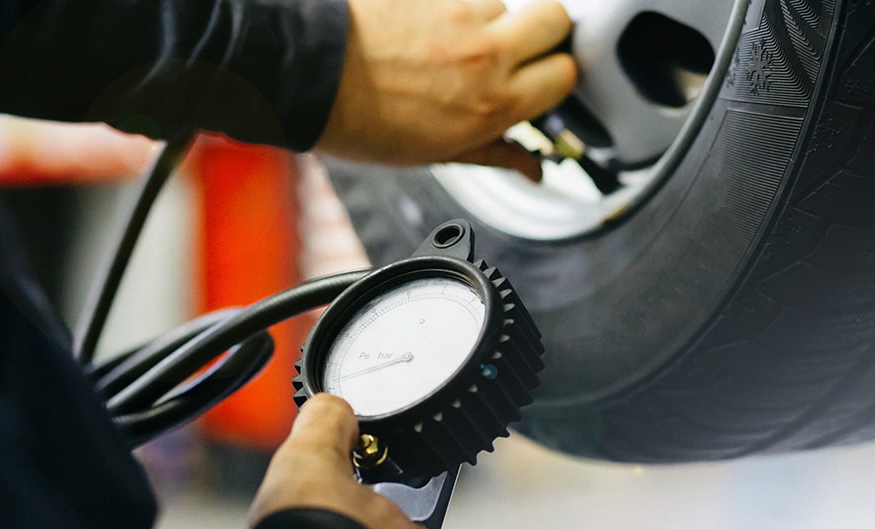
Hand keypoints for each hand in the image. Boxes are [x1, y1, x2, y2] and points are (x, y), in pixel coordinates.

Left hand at [316, 0, 576, 181]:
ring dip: (491, 21)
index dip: (555, 79)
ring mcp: (460, 12)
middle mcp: (486, 53)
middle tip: (519, 53)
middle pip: (558, 19)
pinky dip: (454, 9)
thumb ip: (495, 152)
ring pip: (506, 3)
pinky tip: (427, 29)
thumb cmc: (361, 120)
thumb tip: (532, 167)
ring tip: (452, 45)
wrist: (307, 74)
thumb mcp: (435, 154)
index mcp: (493, 103)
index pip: (566, 75)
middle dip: (546, 34)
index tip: (540, 84)